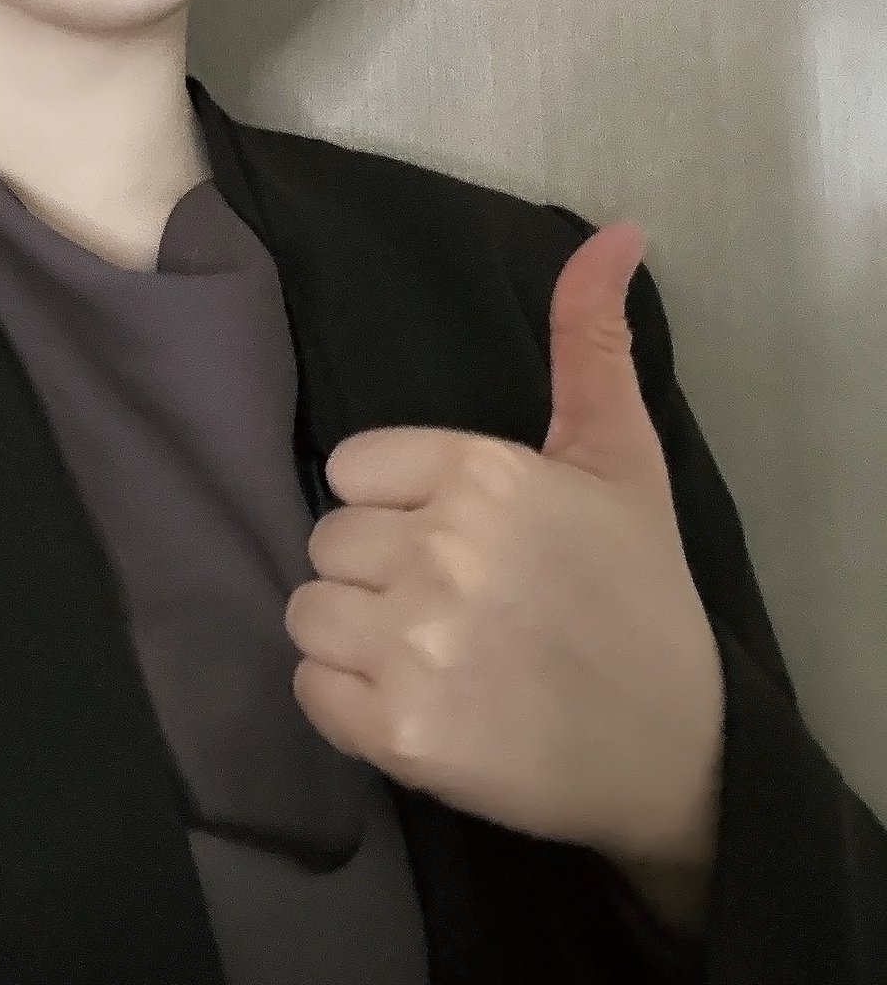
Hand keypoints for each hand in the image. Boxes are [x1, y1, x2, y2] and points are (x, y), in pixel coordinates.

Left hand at [283, 222, 724, 869]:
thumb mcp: (620, 460)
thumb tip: (613, 231)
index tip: (454, 540)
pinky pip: (308, 690)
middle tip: (450, 605)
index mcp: (479, 474)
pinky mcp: (397, 733)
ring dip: (353, 636)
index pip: (351, 468)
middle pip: (327, 540)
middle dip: (376, 570)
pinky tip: (415, 703)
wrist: (677, 752)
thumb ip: (591, 344)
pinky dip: (347, 703)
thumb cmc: (640, 596)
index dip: (394, 504)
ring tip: (428, 653)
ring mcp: (412, 646)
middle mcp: (436, 551)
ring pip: (307, 611)